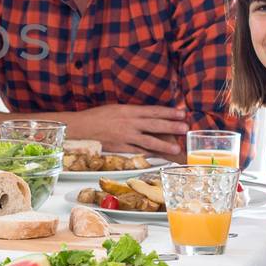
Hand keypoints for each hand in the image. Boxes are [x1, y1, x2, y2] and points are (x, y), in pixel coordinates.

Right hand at [57, 104, 187, 156]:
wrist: (80, 128)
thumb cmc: (97, 117)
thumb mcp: (116, 109)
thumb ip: (133, 113)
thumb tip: (150, 116)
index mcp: (128, 111)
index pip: (153, 111)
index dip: (169, 112)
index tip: (182, 112)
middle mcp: (129, 123)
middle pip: (154, 125)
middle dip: (171, 126)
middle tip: (185, 127)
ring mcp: (125, 137)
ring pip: (149, 141)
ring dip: (164, 144)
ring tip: (177, 147)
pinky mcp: (121, 149)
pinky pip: (138, 152)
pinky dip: (149, 154)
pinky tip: (158, 157)